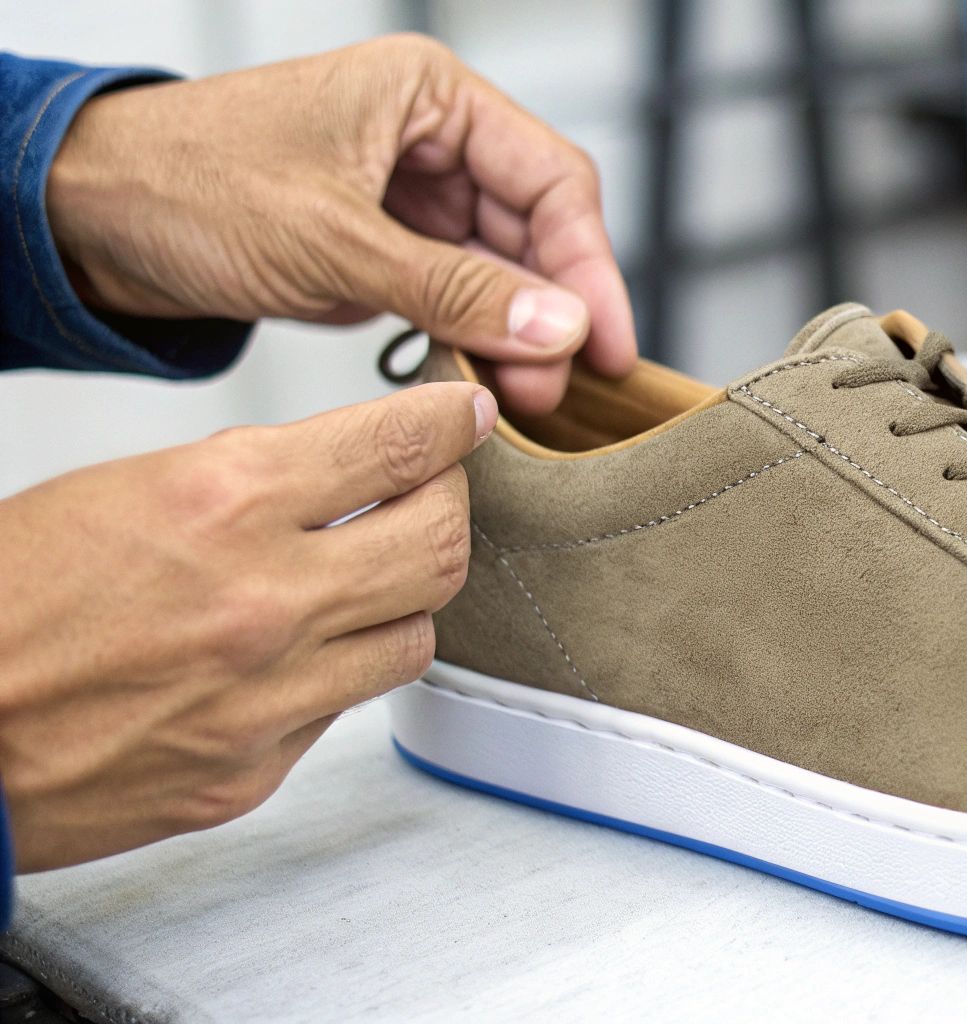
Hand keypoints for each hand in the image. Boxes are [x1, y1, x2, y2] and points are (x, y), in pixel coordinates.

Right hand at [0, 382, 496, 871]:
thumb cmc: (5, 603)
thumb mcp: (127, 487)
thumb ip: (252, 478)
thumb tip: (351, 468)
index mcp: (222, 502)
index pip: (398, 447)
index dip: (448, 423)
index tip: (460, 418)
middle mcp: (263, 600)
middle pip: (440, 545)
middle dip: (448, 508)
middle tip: (431, 495)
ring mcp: (268, 695)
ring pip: (416, 634)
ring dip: (401, 600)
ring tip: (362, 581)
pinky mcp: (255, 770)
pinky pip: (346, 708)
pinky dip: (338, 673)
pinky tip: (296, 655)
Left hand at [44, 33, 632, 413]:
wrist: (87, 217)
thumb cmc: (185, 185)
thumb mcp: (333, 242)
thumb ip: (455, 288)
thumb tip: (560, 328)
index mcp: (429, 96)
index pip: (551, 180)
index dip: (590, 267)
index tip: (606, 343)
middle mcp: (430, 138)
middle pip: (535, 228)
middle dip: (552, 311)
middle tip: (559, 388)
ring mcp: (408, 195)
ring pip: (500, 269)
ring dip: (516, 334)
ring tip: (525, 399)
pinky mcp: (383, 246)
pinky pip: (456, 293)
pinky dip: (474, 337)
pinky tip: (486, 381)